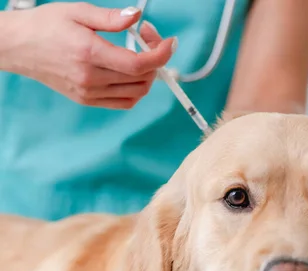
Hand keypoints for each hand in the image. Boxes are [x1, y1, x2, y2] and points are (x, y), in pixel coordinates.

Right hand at [4, 2, 175, 108]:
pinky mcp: (88, 100)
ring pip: (137, 92)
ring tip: (139, 52)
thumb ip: (111, 18)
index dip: (160, 54)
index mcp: (89, 53)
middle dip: (155, 57)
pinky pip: (125, 102)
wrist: (17, 46)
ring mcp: (89, 92)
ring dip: (148, 74)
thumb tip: (137, 17)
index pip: (138, 64)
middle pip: (142, 78)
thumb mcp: (77, 11)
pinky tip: (130, 71)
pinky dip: (136, 89)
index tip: (170, 43)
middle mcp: (91, 78)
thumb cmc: (45, 26)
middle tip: (148, 37)